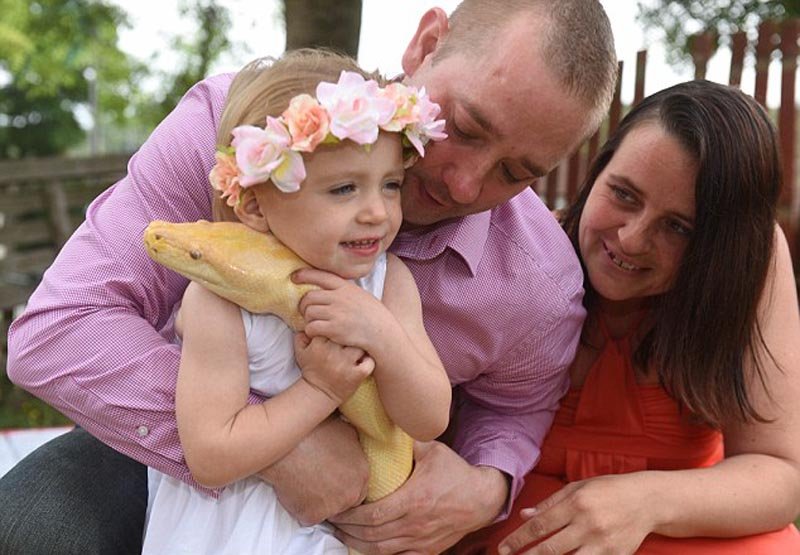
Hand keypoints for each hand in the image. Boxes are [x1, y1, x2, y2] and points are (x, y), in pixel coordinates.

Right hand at [257, 415, 368, 524]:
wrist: (285, 443)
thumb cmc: (313, 431)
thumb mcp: (345, 430)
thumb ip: (355, 445)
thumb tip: (355, 447)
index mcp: (362, 472)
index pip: (360, 487)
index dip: (345, 483)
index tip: (332, 477)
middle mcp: (352, 493)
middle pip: (346, 502)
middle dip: (334, 495)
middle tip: (317, 482)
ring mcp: (333, 508)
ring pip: (327, 511)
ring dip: (317, 502)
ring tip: (303, 482)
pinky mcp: (312, 516)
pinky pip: (307, 516)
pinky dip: (299, 507)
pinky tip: (293, 489)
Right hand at [294, 332, 373, 403]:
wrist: (318, 393)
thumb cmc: (311, 369)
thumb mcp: (301, 352)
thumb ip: (301, 335)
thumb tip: (309, 321)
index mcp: (320, 344)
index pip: (334, 326)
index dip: (340, 327)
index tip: (341, 331)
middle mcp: (333, 353)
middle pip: (349, 334)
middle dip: (352, 335)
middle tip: (353, 338)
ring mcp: (345, 365)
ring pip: (361, 347)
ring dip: (362, 348)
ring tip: (360, 349)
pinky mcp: (356, 376)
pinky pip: (369, 363)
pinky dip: (369, 361)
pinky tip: (364, 361)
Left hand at [295, 268, 394, 349]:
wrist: (382, 333)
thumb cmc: (373, 316)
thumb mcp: (361, 295)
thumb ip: (345, 290)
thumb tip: (329, 285)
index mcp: (346, 287)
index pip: (321, 275)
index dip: (304, 275)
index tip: (294, 277)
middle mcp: (339, 298)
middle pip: (309, 297)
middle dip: (303, 305)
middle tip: (304, 312)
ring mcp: (336, 313)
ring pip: (309, 312)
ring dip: (308, 319)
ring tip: (314, 324)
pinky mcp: (334, 328)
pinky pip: (311, 327)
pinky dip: (310, 331)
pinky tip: (317, 334)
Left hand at [329, 441, 507, 553]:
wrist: (483, 498)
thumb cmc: (455, 472)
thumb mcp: (432, 450)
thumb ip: (407, 441)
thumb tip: (382, 423)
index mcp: (415, 499)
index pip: (373, 514)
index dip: (349, 515)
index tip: (335, 507)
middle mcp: (416, 524)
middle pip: (371, 535)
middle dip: (346, 529)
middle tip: (330, 519)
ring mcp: (421, 541)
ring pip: (380, 551)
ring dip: (356, 544)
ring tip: (340, 533)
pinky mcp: (427, 551)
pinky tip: (364, 547)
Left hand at [498, 474, 654, 554]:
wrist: (647, 500)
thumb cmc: (607, 490)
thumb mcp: (577, 487)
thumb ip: (550, 503)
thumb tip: (524, 516)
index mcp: (576, 503)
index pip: (540, 526)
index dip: (518, 539)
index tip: (503, 548)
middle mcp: (588, 524)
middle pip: (550, 548)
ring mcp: (603, 543)